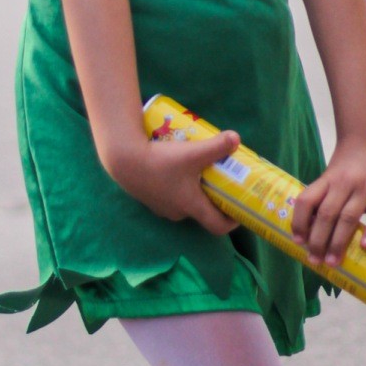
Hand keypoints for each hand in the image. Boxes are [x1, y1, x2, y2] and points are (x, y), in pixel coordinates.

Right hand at [110, 131, 240, 237]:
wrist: (123, 160)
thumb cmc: (160, 161)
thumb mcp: (193, 153)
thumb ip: (216, 146)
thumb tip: (237, 139)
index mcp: (191, 207)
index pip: (218, 226)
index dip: (232, 221)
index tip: (241, 209)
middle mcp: (178, 212)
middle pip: (203, 210)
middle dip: (215, 197)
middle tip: (224, 180)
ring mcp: (162, 207)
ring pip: (187, 201)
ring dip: (197, 190)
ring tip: (202, 169)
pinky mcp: (150, 197)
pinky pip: (172, 195)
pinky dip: (180, 185)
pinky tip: (178, 166)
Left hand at [290, 138, 365, 267]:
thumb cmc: (347, 165)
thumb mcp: (330, 176)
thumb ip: (323, 198)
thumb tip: (311, 233)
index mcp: (327, 179)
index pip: (306, 201)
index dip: (300, 222)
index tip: (298, 242)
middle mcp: (344, 182)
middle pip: (327, 214)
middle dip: (319, 241)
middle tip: (315, 261)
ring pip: (349, 217)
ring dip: (339, 242)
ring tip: (333, 261)